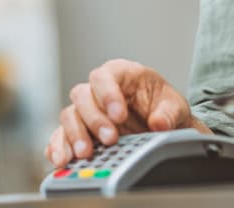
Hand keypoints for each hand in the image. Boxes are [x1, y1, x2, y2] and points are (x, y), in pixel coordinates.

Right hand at [44, 59, 209, 167]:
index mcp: (120, 74)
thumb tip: (159, 123)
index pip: (103, 77)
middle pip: (82, 96)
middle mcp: (98, 89)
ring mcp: (86, 110)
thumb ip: (168, 113)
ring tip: (85, 154)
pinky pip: (60, 136)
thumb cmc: (163, 107)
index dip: (108, 95)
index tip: (119, 116)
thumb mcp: (174, 106)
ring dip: (74, 135)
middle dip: (94, 119)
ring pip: (69, 116)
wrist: (161, 126)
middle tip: (109, 139)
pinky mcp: (78, 131)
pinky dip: (58, 147)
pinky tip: (61, 159)